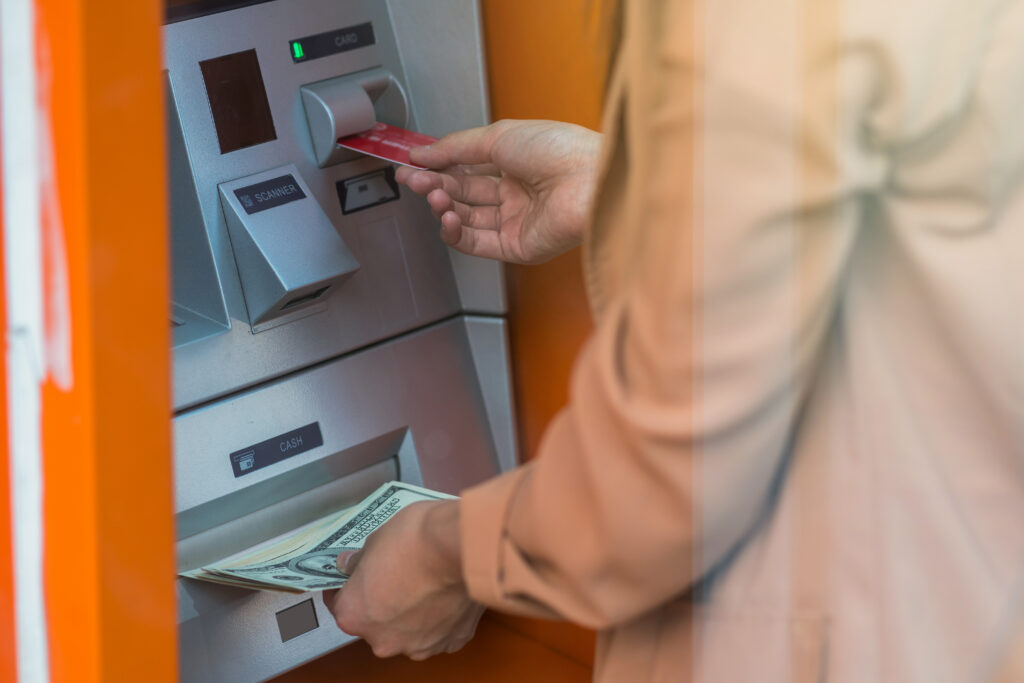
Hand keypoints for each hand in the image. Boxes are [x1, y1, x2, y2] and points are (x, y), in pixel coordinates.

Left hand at [323, 500, 483, 659]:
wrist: (463, 546)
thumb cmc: (413, 539)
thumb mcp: (375, 539)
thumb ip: (360, 562)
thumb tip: (349, 565)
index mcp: (354, 615)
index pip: (339, 604)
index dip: (349, 587)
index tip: (357, 574)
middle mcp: (382, 641)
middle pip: (376, 622)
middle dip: (383, 603)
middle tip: (398, 576)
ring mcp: (419, 646)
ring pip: (409, 631)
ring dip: (414, 614)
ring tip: (428, 585)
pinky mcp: (451, 642)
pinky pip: (440, 631)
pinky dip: (441, 617)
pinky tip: (447, 594)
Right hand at [395, 120, 601, 264]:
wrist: (588, 180)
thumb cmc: (559, 150)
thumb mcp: (498, 136)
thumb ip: (455, 147)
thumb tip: (422, 152)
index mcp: (517, 162)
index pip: (468, 167)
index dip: (438, 166)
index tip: (412, 163)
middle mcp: (518, 193)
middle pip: (464, 193)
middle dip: (435, 185)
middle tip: (412, 179)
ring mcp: (517, 221)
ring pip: (467, 219)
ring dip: (444, 207)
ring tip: (433, 195)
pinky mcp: (518, 247)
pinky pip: (477, 243)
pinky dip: (455, 232)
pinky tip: (445, 217)